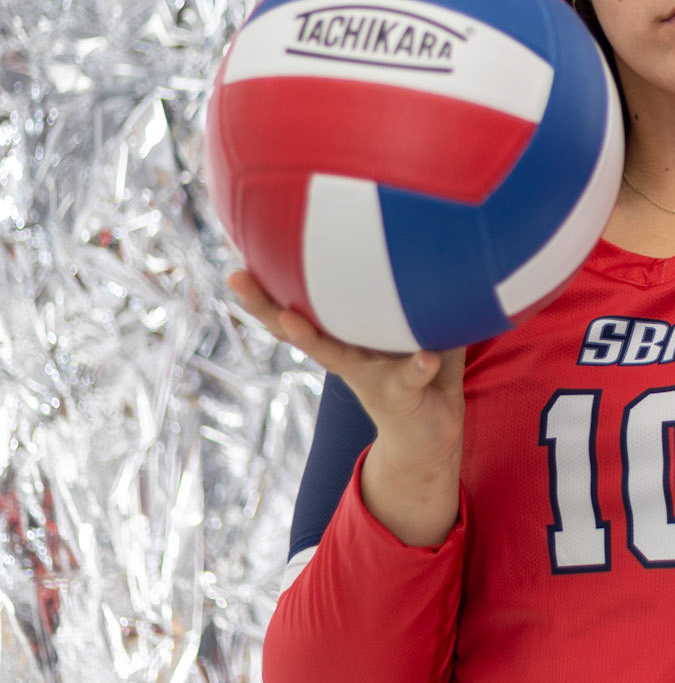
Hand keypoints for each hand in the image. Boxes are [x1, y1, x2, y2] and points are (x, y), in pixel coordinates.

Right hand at [227, 269, 464, 545]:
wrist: (430, 440)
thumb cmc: (419, 369)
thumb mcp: (413, 328)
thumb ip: (411, 292)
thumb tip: (420, 241)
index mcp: (345, 338)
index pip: (302, 307)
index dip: (271, 286)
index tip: (238, 257)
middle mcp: (346, 358)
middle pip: (298, 331)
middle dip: (265, 306)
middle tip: (235, 277)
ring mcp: (369, 378)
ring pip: (336, 356)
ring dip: (312, 339)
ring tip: (288, 319)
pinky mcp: (401, 398)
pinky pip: (408, 379)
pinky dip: (417, 367)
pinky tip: (425, 357)